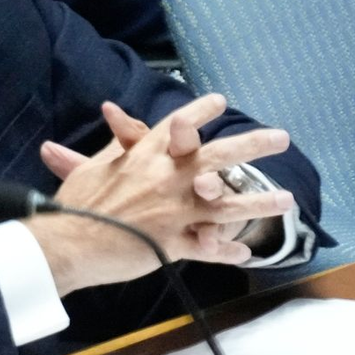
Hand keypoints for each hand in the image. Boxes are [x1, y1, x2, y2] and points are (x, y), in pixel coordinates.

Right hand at [29, 93, 294, 294]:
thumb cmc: (76, 203)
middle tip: (280, 138)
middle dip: (252, 145)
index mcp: (143, 155)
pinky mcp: (172, 242)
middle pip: (216, 156)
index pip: (177, 126)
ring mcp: (172, 210)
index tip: (219, 102)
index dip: (200, 113)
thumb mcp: (94, 167)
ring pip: (225, 203)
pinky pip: (208, 246)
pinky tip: (245, 252)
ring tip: (286, 199)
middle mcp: (165, 177)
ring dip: (258, 202)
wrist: (67, 241)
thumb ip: (117, 150)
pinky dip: (226, 249)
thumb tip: (121, 128)